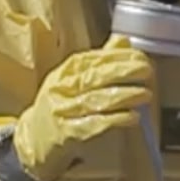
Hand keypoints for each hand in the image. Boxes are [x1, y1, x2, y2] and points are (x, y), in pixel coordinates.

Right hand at [15, 37, 154, 176]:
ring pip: (95, 100)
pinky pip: (93, 125)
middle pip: (95, 76)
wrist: (32, 139)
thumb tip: (123, 41)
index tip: (141, 57)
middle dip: (123, 72)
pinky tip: (132, 117)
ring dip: (123, 96)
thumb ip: (100, 62)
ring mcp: (63, 110)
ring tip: (145, 94)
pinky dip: (114, 120)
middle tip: (147, 71)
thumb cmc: (60, 106)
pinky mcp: (66, 133)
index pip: (95, 59)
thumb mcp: (74, 79)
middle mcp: (62, 88)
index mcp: (67, 71)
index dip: (119, 57)